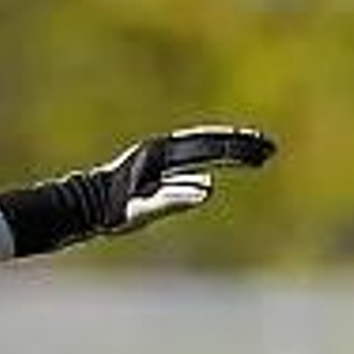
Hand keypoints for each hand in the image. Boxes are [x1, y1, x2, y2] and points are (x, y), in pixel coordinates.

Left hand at [91, 125, 276, 234]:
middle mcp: (162, 150)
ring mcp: (159, 157)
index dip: (237, 150)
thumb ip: (173, 199)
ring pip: (201, 147)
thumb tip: (208, 188)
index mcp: (162, 154)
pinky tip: (218, 166)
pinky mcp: (156, 168)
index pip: (209, 148)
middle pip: (209, 142)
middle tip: (269, 148)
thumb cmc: (109, 211)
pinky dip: (210, 157)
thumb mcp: (140, 209)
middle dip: (240, 145)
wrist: (83, 206)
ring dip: (228, 149)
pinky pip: (190, 158)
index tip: (262, 151)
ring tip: (255, 152)